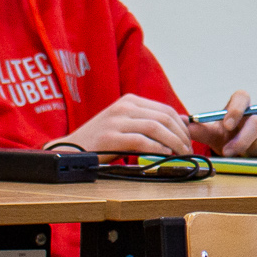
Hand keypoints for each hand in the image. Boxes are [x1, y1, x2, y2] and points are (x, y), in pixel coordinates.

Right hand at [58, 94, 196, 156]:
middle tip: (188, 149)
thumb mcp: (123, 124)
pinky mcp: (110, 138)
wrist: (68, 150)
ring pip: (156, 128)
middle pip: (164, 118)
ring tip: (181, 154)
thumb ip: (147, 122)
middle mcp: (124, 107)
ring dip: (174, 142)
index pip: (165, 110)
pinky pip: (142, 141)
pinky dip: (158, 148)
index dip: (182, 125)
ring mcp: (116, 121)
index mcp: (129, 101)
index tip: (189, 139)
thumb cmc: (99, 141)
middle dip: (181, 135)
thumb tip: (179, 126)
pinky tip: (165, 155)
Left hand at [187, 91, 256, 158]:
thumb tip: (181, 121)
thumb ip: (198, 128)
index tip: (226, 124)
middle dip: (242, 139)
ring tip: (238, 160)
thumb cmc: (226, 136)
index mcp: (242, 106)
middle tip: (226, 152)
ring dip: (249, 151)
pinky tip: (256, 163)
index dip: (236, 110)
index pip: (242, 98)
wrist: (238, 148)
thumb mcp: (211, 132)